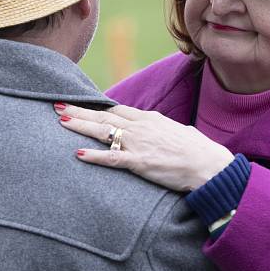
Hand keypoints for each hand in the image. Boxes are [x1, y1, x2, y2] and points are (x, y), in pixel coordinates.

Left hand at [53, 102, 234, 192]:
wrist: (210, 166)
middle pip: (104, 116)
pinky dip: (94, 156)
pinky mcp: (141, 162)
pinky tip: (78, 154)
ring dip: (80, 126)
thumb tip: (165, 130)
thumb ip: (166, 130)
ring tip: (61, 121)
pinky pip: (113, 158)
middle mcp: (142, 127)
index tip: (79, 104)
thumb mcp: (179, 133)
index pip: (117, 110)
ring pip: (103, 132)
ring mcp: (140, 144)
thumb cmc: (199, 152)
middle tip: (58, 105)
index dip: (96, 107)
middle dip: (80, 110)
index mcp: (151, 119)